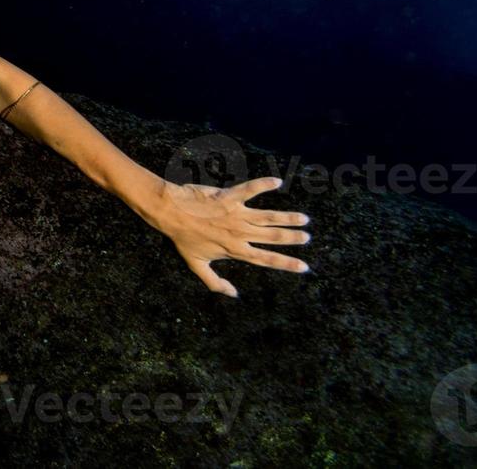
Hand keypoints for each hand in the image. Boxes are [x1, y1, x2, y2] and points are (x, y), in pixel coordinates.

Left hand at [147, 176, 310, 297]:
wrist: (169, 213)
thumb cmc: (182, 238)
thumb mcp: (196, 265)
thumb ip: (215, 282)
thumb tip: (233, 294)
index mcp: (234, 250)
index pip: (265, 259)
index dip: (286, 263)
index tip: (304, 267)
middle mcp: (239, 233)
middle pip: (272, 237)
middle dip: (292, 238)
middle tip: (307, 237)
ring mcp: (235, 214)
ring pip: (268, 216)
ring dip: (287, 217)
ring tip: (303, 218)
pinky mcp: (228, 197)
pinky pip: (249, 189)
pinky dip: (263, 184)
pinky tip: (277, 181)